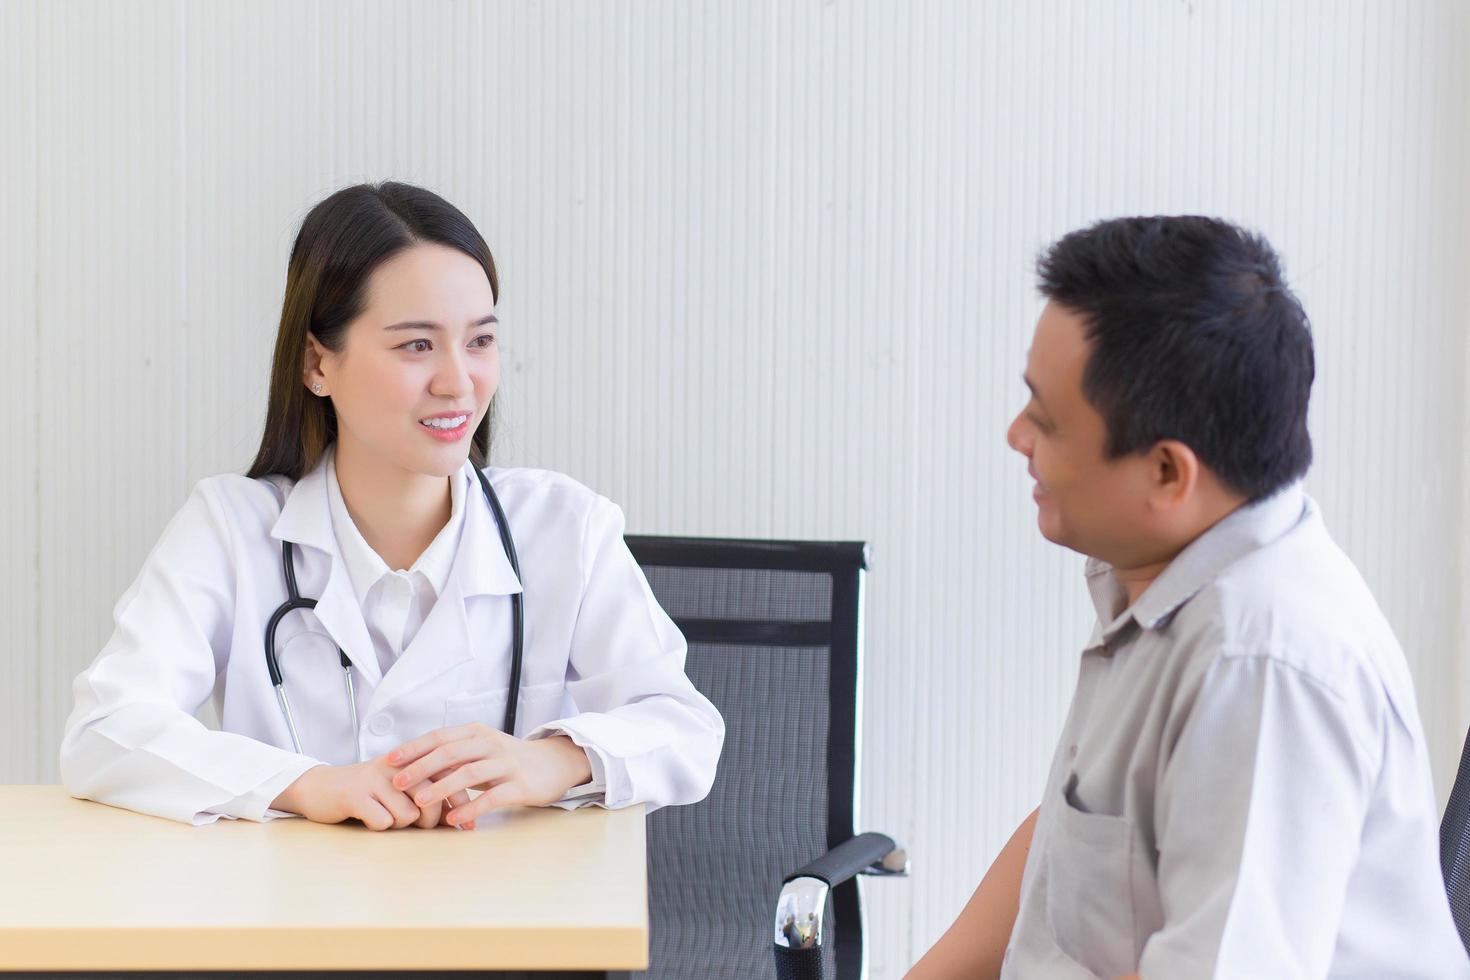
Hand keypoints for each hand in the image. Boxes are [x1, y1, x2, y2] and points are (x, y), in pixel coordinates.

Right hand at [271, 755, 471, 830]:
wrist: (318, 788)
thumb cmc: (367, 793)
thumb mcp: (400, 790)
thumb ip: (428, 797)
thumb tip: (462, 818)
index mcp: (409, 759)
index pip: (447, 778)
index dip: (460, 803)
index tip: (469, 827)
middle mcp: (395, 765)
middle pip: (431, 800)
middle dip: (429, 821)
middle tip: (417, 826)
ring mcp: (374, 778)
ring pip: (408, 815)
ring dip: (398, 825)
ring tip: (383, 815)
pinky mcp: (355, 794)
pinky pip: (383, 822)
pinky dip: (378, 827)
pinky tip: (367, 818)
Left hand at [387, 725, 593, 826]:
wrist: (554, 763)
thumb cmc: (509, 759)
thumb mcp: (482, 749)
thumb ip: (454, 753)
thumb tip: (412, 764)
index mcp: (477, 733)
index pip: (439, 737)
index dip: (413, 748)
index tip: (389, 761)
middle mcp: (490, 744)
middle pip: (450, 753)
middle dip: (420, 768)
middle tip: (398, 783)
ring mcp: (506, 764)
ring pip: (469, 773)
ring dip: (442, 788)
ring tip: (420, 803)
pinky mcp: (520, 785)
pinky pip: (492, 797)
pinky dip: (471, 808)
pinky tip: (453, 819)